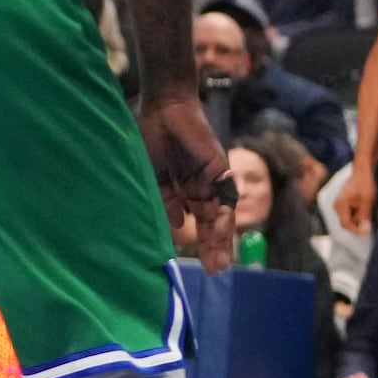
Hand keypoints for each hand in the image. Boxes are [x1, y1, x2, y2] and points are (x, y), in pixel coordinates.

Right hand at [141, 83, 233, 272]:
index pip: (192, 221)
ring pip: (220, 215)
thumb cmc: (152, 135)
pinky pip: (226, 197)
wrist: (165, 105)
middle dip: (212, 247)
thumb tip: (177, 226)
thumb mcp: (153, 175)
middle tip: (213, 272)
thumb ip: (165, 200)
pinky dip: (224, 216)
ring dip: (221, 239)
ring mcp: (211, 179)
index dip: (195, 242)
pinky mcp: (221, 170)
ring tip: (219, 263)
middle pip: (209, 223)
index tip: (196, 265)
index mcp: (181, 189)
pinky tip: (220, 234)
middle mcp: (199, 187)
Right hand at [331, 161, 377, 235]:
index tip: (367, 233)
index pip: (346, 224)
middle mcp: (338, 207)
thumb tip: (365, 231)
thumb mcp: (367, 200)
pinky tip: (367, 212)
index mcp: (340, 205)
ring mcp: (342, 206)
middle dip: (358, 226)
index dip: (356, 230)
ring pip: (350, 220)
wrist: (363, 171)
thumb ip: (364, 216)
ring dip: (360, 221)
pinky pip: (352, 215)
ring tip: (369, 217)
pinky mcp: (347, 205)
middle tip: (370, 226)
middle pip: (347, 223)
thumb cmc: (364, 183)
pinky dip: (360, 217)